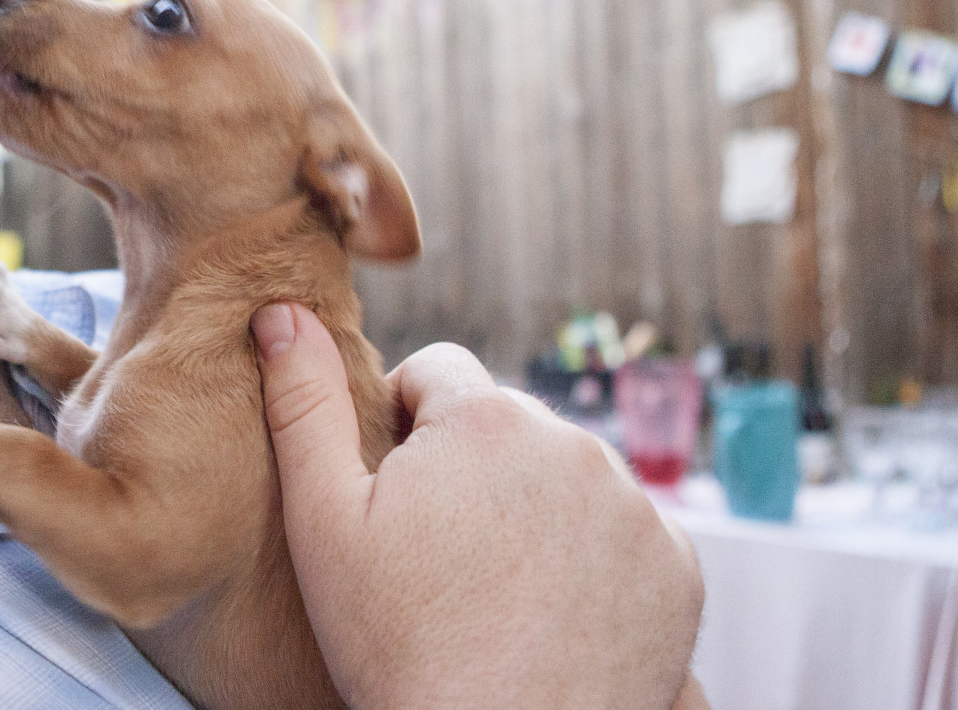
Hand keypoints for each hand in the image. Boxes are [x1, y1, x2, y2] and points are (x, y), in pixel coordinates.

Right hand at [253, 303, 705, 709]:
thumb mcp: (323, 523)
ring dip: (533, 507)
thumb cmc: (398, 646)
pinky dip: (592, 557)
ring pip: (565, 475)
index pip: (436, 370)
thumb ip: (303, 405)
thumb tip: (281, 312)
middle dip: (471, 467)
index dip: (402, 427)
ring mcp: (635, 506)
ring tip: (493, 587)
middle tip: (437, 554)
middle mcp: (574, 443)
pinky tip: (549, 610)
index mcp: (485, 418)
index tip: (393, 495)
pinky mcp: (677, 565)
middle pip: (505, 425)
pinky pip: (624, 532)